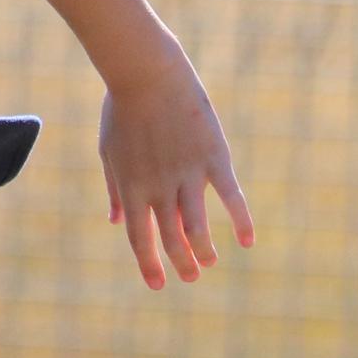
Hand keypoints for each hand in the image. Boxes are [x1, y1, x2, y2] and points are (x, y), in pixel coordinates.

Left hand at [99, 46, 253, 289]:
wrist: (147, 71)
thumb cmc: (123, 107)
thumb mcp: (109, 149)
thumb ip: (114, 188)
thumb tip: (114, 221)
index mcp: (131, 186)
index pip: (140, 238)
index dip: (149, 265)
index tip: (158, 285)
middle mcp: (159, 187)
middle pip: (172, 238)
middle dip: (182, 263)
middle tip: (192, 276)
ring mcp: (188, 173)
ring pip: (199, 226)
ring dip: (205, 250)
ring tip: (209, 262)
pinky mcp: (214, 158)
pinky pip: (231, 197)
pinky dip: (241, 221)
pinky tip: (247, 240)